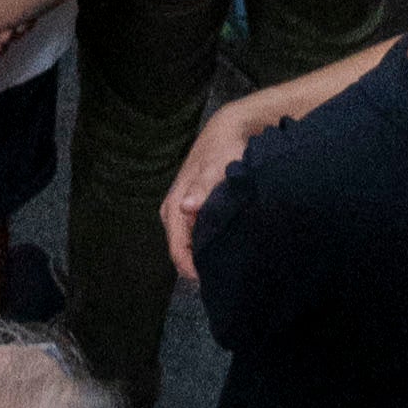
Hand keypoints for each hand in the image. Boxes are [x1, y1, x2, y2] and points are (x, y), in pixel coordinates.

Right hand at [162, 79, 292, 275]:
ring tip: (218, 267)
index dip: (188, 265)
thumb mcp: (218, 164)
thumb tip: (187, 207)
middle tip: (217, 277)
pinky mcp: (194, 205)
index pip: (175, 244)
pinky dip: (202, 242)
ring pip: (185, 239)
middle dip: (192, 263)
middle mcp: (175, 206)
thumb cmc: (225, 147)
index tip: (206, 279)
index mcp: (177, 201)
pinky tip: (218, 249)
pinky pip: (192, 231)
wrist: (231, 128)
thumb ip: (203, 186)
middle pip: (178, 245)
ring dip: (197, 253)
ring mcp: (184, 206)